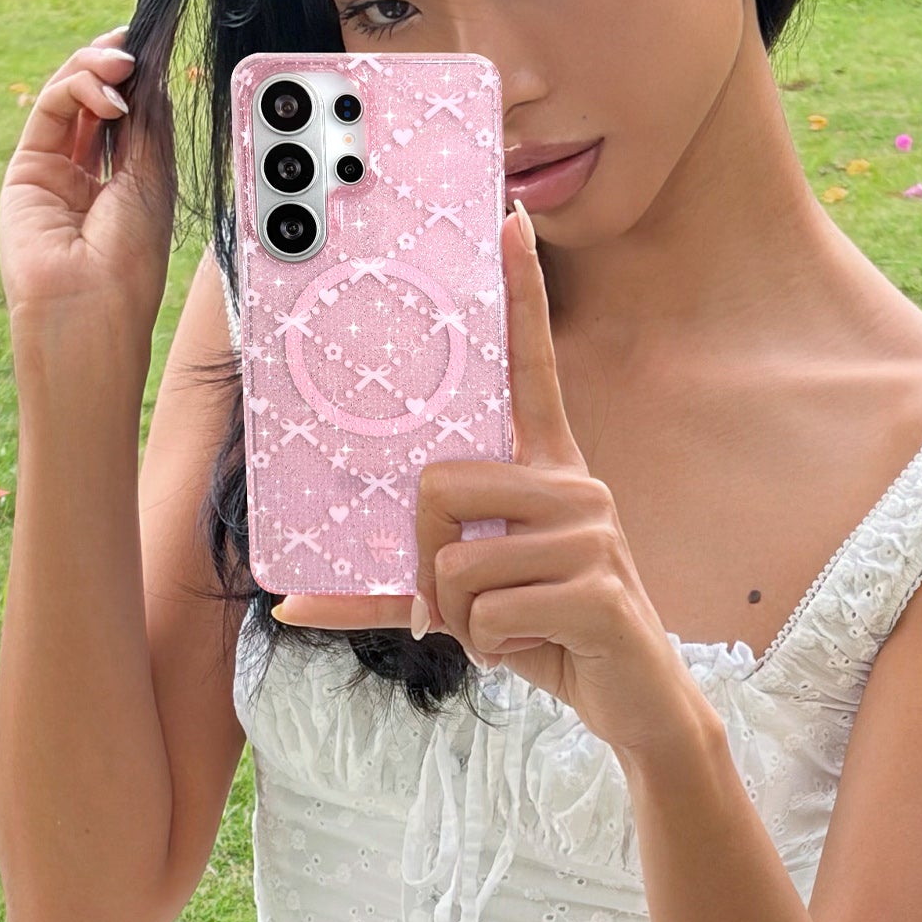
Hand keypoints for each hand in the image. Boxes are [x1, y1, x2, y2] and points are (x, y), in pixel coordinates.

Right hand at [0, 23, 173, 336]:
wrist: (88, 308)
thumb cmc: (130, 261)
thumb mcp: (152, 181)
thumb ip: (146, 125)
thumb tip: (149, 73)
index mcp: (128, 185)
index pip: (132, 116)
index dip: (142, 81)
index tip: (157, 52)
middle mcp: (89, 176)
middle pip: (98, 100)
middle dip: (118, 66)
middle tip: (134, 49)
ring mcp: (55, 171)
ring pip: (70, 97)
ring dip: (97, 69)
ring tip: (121, 65)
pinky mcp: (25, 168)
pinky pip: (48, 111)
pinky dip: (75, 87)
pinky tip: (105, 94)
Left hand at [272, 203, 698, 758]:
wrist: (636, 701)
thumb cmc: (544, 633)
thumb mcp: (462, 605)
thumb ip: (382, 592)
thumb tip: (285, 605)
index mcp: (545, 467)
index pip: (529, 365)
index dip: (522, 294)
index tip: (511, 221)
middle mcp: (571, 480)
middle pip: (436, 487)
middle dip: (424, 568)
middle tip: (458, 604)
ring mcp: (589, 529)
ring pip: (453, 562)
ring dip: (457, 620)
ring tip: (506, 628)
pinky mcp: (597, 586)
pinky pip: (485, 612)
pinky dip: (488, 647)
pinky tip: (533, 648)